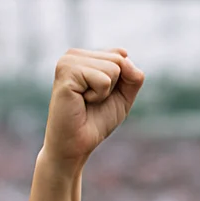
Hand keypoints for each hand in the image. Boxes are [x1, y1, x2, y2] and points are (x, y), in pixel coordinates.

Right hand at [41, 48, 144, 170]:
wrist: (76, 145)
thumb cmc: (95, 121)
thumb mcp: (123, 96)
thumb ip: (133, 76)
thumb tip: (126, 57)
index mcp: (85, 56)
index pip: (121, 55)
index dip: (120, 82)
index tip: (100, 96)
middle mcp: (74, 54)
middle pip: (118, 60)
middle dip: (113, 87)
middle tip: (92, 101)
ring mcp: (68, 62)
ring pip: (113, 68)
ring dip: (105, 92)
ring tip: (86, 101)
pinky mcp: (66, 73)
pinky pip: (103, 80)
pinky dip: (99, 95)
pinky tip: (81, 101)